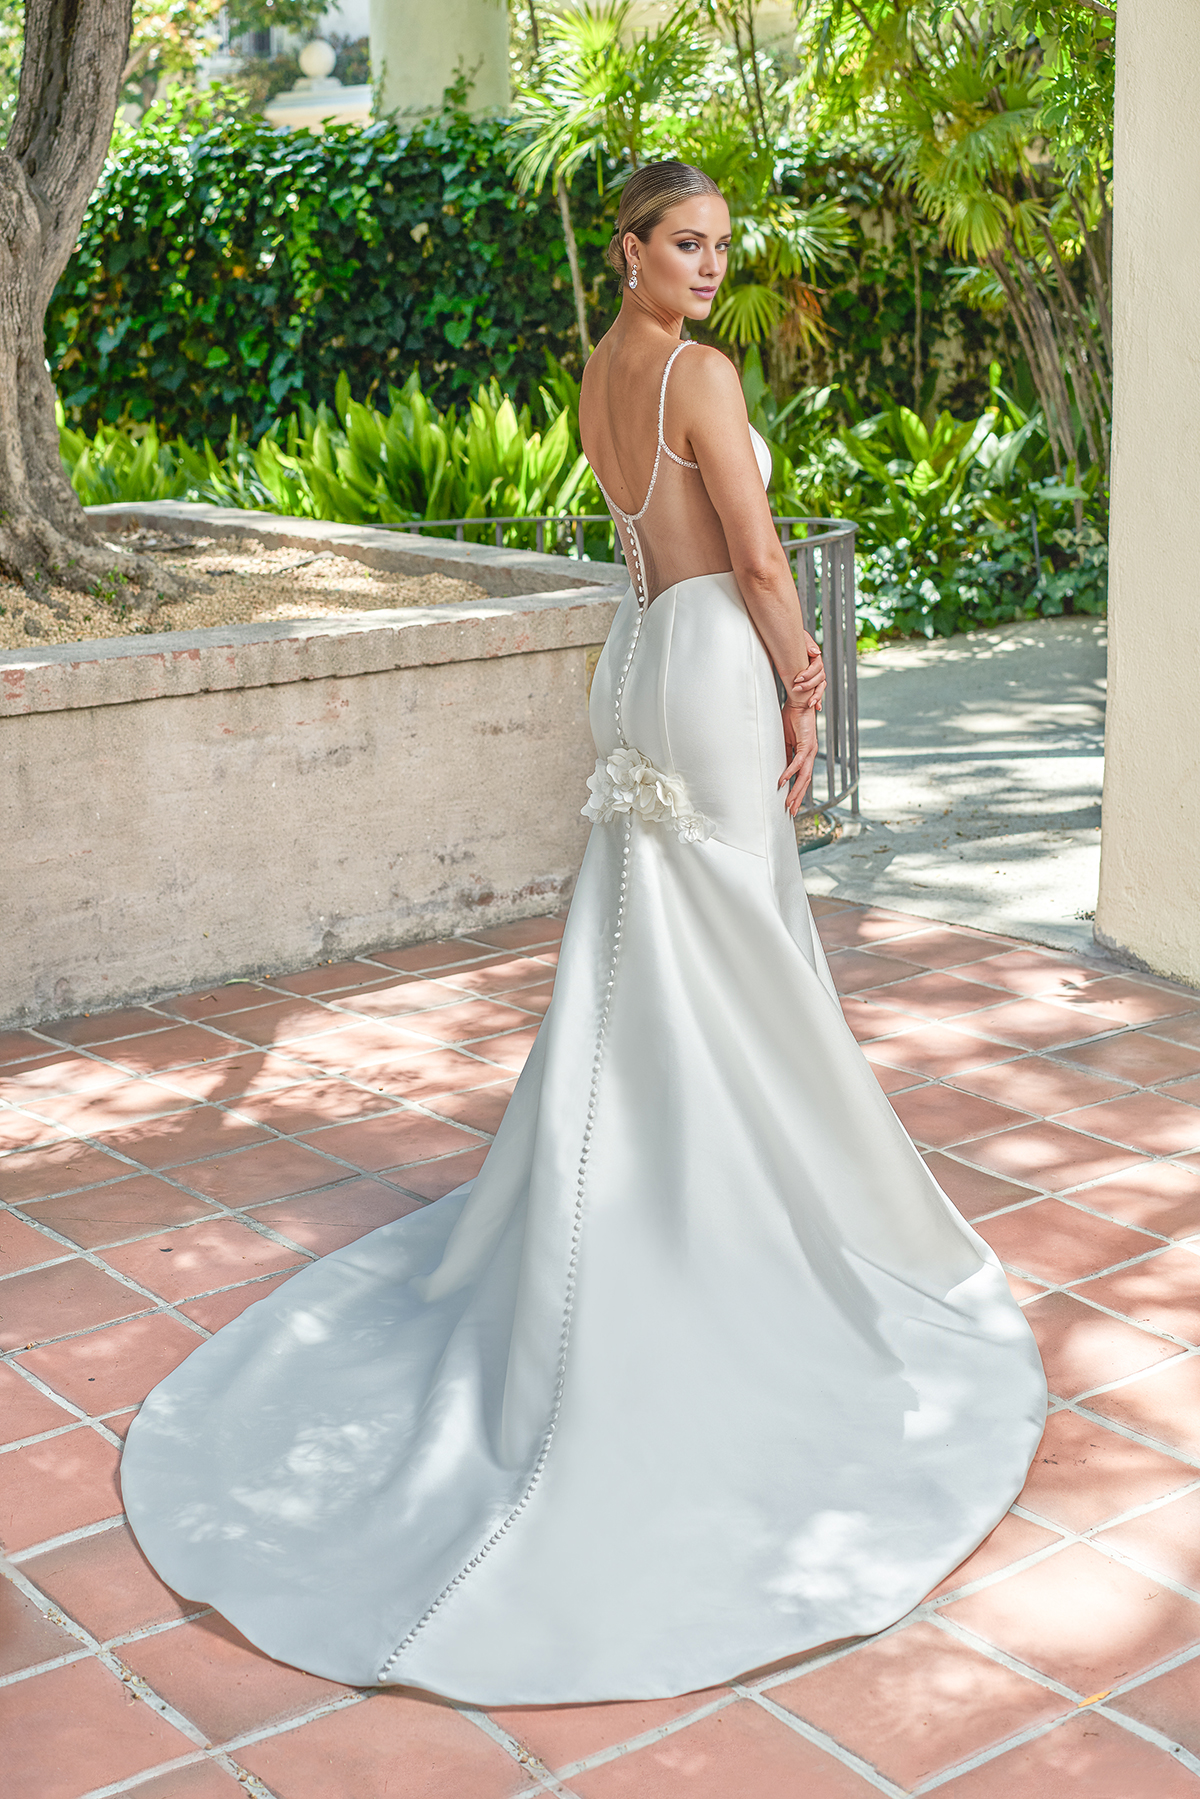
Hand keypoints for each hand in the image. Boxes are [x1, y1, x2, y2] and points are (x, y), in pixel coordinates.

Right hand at [779, 701, 817, 816]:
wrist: (799, 702)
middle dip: (798, 797)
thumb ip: (784, 754)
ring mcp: (810, 750)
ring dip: (796, 790)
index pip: (802, 777)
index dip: (797, 791)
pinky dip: (790, 773)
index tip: (791, 803)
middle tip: (792, 811)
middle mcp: (810, 755)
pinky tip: (782, 781)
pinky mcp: (806, 744)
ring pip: (804, 776)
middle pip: (805, 781)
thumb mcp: (785, 740)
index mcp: (806, 754)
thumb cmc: (791, 718)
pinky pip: (797, 762)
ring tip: (788, 803)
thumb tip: (779, 768)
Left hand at [789, 632, 825, 710]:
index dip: (808, 674)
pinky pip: (818, 692)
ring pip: (821, 687)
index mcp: (816, 658)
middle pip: (819, 679)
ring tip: (809, 704)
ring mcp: (816, 676)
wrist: (788, 644)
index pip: (817, 667)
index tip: (797, 678)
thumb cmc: (794, 640)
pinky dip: (818, 700)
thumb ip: (808, 644)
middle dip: (808, 686)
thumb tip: (816, 653)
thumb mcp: (801, 639)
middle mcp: (818, 668)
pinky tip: (817, 708)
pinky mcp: (812, 683)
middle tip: (795, 689)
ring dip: (816, 696)